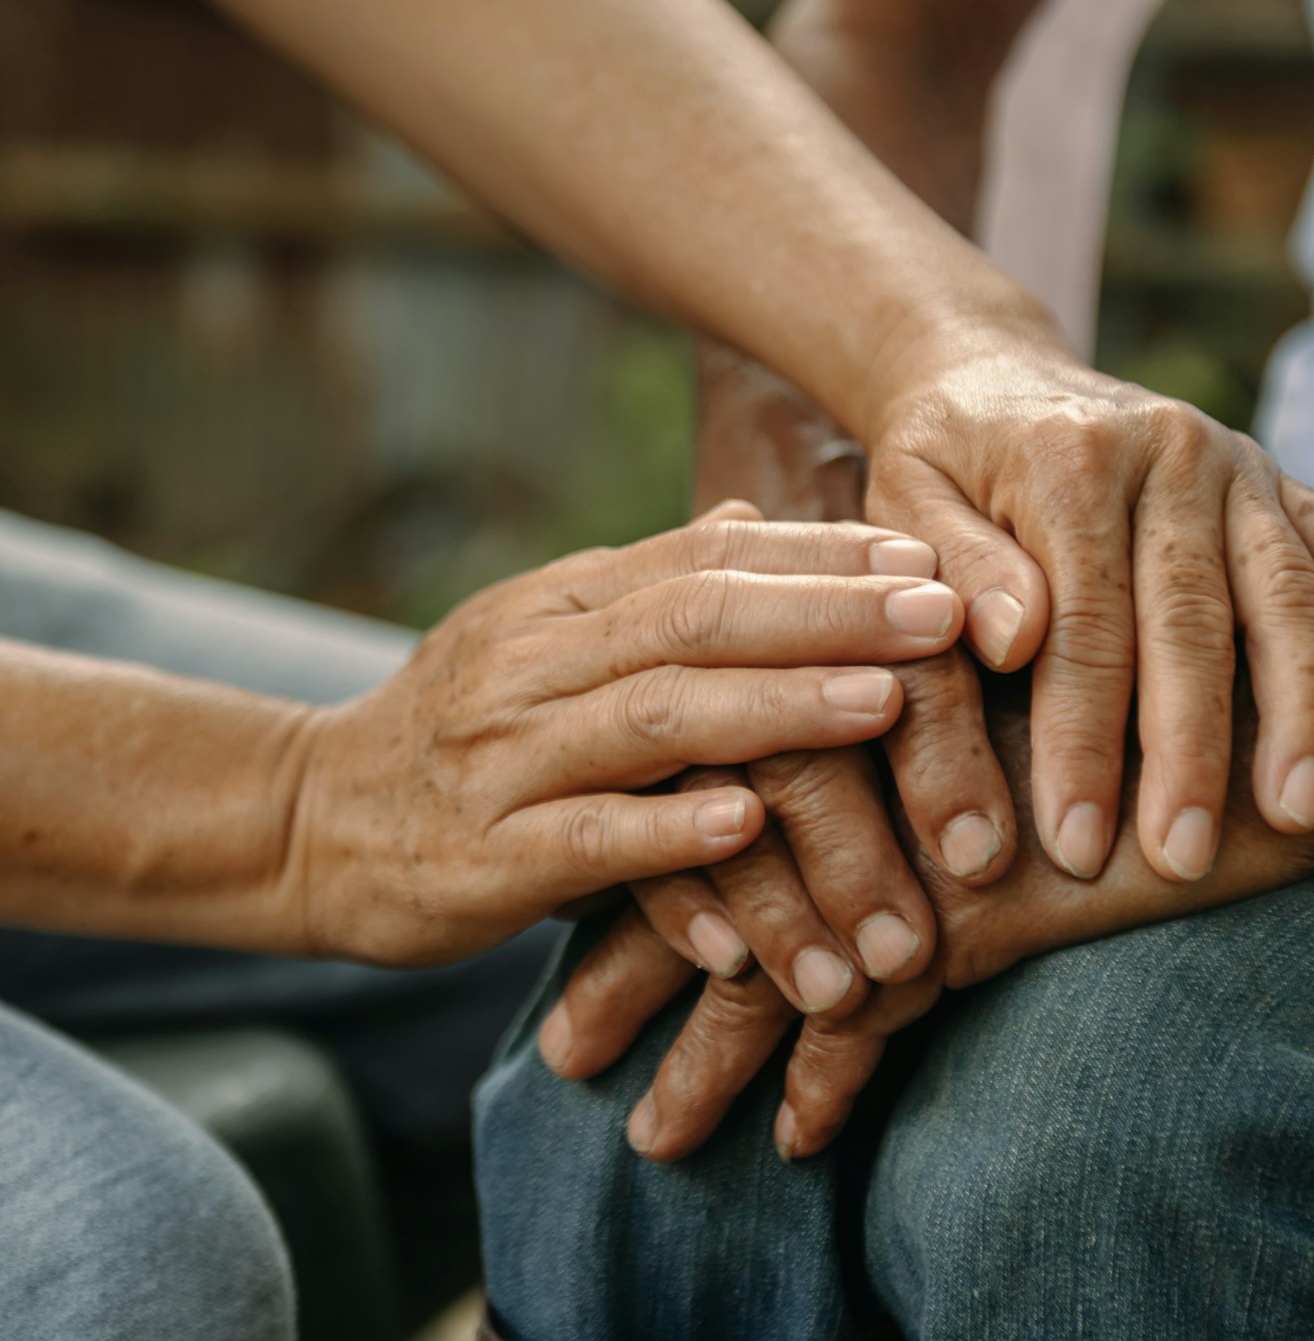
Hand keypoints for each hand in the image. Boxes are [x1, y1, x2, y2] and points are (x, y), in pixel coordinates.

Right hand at [284, 510, 960, 966]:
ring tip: (883, 705)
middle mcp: (534, 662)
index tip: (924, 554)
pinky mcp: (483, 859)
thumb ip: (648, 587)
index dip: (819, 554)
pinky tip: (749, 826)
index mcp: (560, 603)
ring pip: (654, 717)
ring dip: (776, 708)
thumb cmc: (460, 728)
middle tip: (941, 615)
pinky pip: (585, 840)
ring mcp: (506, 757)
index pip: (704, 556)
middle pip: (696, 619)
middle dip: (829, 613)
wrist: (309, 820)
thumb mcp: (542, 635)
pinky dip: (669, 833)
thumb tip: (752, 517)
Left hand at [540, 657, 1313, 1162]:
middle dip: (643, 965)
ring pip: (790, 940)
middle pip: (726, 859)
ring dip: (723, 1047)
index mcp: (866, 666)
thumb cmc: (1158, 646)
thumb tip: (775, 668)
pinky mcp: (1004, 893)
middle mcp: (885, 742)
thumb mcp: (1016, 634)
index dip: (642, 849)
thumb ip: (902, 649)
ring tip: (648, 1138)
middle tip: (562, 1058)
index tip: (563, 928)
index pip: (721, 759)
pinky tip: (803, 1140)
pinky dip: (844, 1067)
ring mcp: (933, 819)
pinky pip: (898, 997)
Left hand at [634, 332, 1313, 1056]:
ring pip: (1281, 588)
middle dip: (1191, 748)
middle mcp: (1166, 448)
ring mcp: (1233, 461)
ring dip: (1299, 703)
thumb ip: (954, 566)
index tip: (1077, 843)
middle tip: (1183, 860)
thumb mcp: (904, 497)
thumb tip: (1013, 640)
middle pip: (1191, 616)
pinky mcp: (1276, 473)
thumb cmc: (939, 462)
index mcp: (1071, 457)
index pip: (1085, 620)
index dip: (1084, 738)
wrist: (992, 375)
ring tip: (1298, 812)